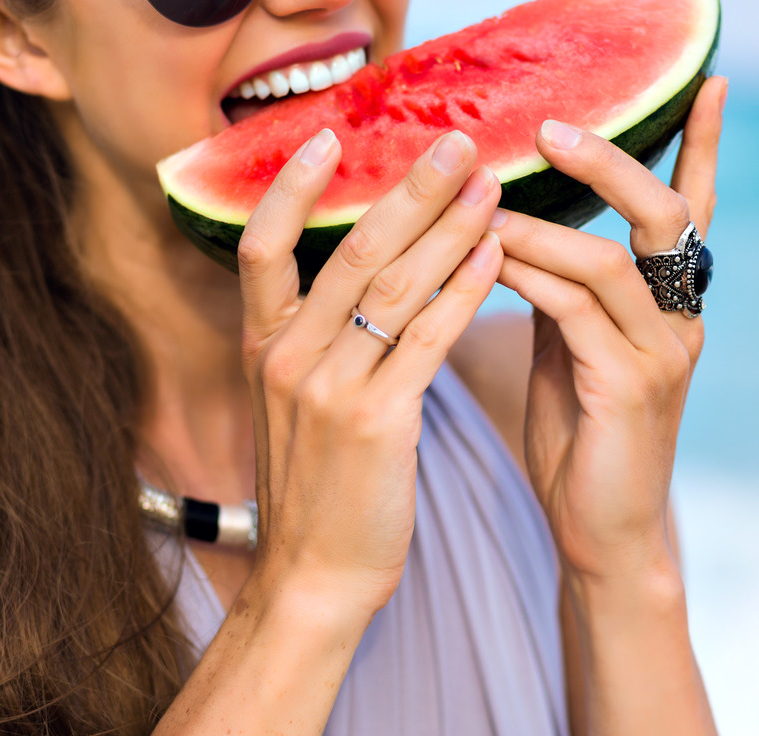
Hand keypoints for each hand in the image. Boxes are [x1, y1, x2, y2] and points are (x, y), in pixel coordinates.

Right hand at [237, 128, 502, 612]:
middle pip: (350, 250)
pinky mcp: (376, 422)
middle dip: (407, 189)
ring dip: (449, 227)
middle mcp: (287, 357)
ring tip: (490, 183)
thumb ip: (315, 346)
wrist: (313, 579)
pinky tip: (497, 255)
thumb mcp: (293, 410)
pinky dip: (464, 290)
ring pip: (395, 285)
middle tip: (453, 140)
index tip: (330, 133)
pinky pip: (428, 338)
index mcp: (263, 348)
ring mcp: (327, 388)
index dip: (291, 186)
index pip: (261, 245)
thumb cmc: (316, 492)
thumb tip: (356, 288)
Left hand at [491, 76, 727, 578]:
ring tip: (480, 202)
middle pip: (664, 216)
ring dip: (537, 225)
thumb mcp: (570, 350)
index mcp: (669, 308)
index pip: (692, 212)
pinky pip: (573, 312)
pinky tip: (488, 260)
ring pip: (607, 261)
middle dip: (610, 164)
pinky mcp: (629, 388)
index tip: (712, 81)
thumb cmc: (581, 440)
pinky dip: (526, 278)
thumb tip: (519, 231)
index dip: (703, 147)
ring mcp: (661, 355)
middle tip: (550, 128)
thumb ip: (562, 293)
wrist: (601, 532)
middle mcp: (678, 322)